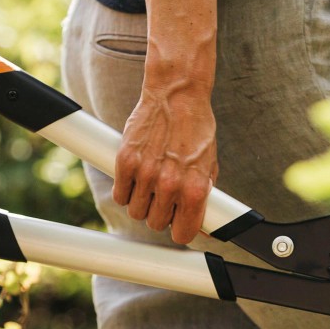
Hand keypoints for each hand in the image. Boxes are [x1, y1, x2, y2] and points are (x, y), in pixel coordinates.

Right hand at [113, 80, 217, 245]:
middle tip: (163, 196)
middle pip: (155, 224)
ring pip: (136, 211)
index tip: (177, 224)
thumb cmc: (196, 130)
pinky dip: (126, 189)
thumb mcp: (209, 166)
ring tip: (150, 184)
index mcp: (194, 189)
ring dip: (142, 202)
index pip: (183, 234)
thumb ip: (206, 198)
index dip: (180, 230)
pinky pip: (120, 194)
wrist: (177, 95)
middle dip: (159, 213)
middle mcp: (170, 185)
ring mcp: (146, 174)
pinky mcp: (126, 161)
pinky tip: (135, 177)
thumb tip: (208, 229)